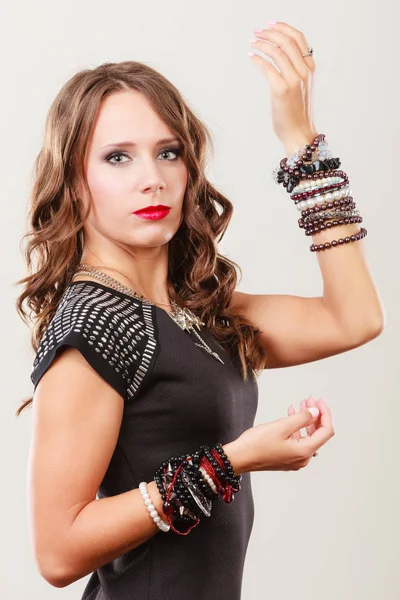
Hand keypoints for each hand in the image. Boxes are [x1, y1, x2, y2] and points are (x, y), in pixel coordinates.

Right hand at [225, 397, 333, 473]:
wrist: (239, 458)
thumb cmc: (256, 444)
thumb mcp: (281, 426)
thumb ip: (302, 418)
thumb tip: (316, 412)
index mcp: (304, 452)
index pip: (325, 431)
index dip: (325, 414)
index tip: (319, 401)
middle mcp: (302, 459)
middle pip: (318, 434)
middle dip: (316, 415)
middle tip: (309, 399)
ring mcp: (294, 460)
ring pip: (307, 436)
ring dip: (306, 420)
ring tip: (301, 404)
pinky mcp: (286, 458)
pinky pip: (298, 441)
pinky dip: (297, 427)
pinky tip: (291, 415)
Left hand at [248, 21, 317, 155]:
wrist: (298, 132)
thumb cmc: (296, 112)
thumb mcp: (301, 87)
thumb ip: (296, 71)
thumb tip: (281, 55)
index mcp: (310, 69)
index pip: (299, 39)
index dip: (284, 28)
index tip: (270, 25)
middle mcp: (305, 73)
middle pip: (287, 42)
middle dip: (270, 33)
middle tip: (257, 32)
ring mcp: (294, 81)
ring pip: (278, 52)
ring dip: (262, 44)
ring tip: (252, 43)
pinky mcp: (282, 90)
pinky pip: (268, 68)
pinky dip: (258, 59)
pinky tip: (251, 57)